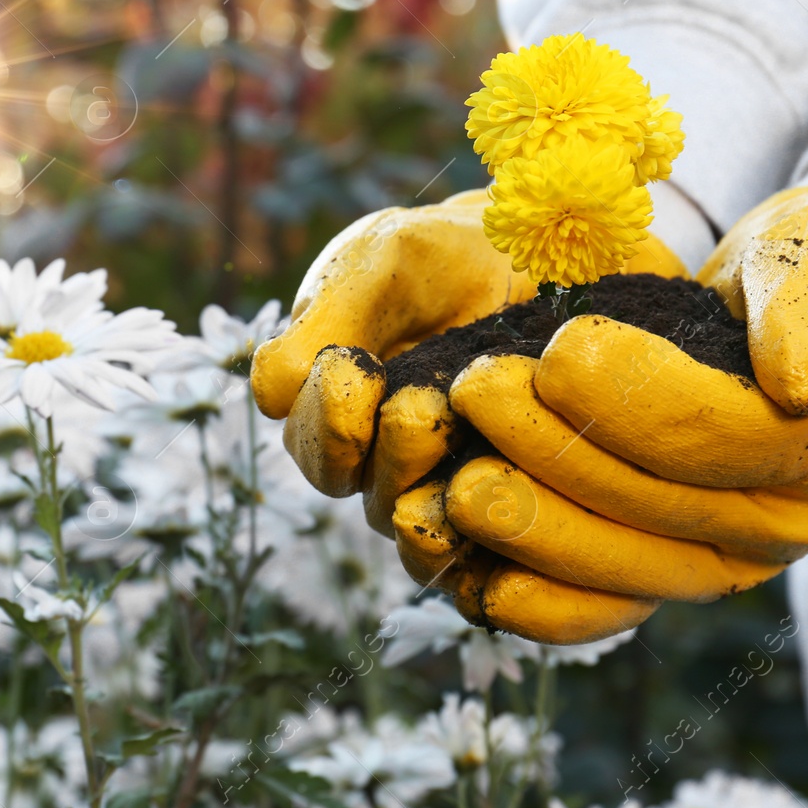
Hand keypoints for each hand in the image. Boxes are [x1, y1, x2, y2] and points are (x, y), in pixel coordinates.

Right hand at [252, 190, 685, 535]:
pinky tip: (507, 506)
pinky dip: (479, 539)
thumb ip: (327, 318)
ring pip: (402, 519)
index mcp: (324, 396)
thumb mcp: (381, 264)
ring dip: (429, 489)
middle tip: (422, 409)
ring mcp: (420, 483)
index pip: (304, 432)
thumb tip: (274, 396)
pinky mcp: (481, 507)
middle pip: (344, 481)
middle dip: (380, 450)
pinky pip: (466, 550)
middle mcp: (361, 450)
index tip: (356, 371)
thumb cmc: (442, 258)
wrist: (533, 266)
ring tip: (469, 446)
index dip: (326, 415)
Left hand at [434, 186, 807, 641]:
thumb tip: (807, 385)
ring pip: (622, 564)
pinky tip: (478, 587)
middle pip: (660, 505)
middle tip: (475, 391)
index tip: (564, 345)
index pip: (728, 434)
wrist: (778, 299)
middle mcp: (784, 527)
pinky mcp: (661, 569)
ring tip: (458, 479)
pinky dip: (542, 605)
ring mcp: (721, 559)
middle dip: (558, 450)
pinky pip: (603, 607)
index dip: (640, 396)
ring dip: (532, 526)